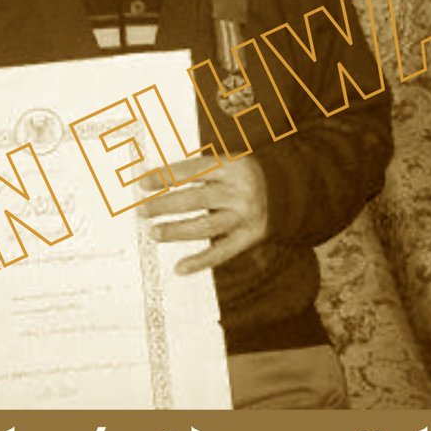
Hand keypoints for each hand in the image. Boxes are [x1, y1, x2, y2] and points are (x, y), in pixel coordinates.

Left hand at [139, 154, 268, 274]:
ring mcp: (244, 216)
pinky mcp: (249, 237)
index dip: (166, 177)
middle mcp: (239, 191)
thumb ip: (198, 172)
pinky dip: (200, 262)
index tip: (142, 184)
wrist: (289, 190)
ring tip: (153, 233)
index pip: (192, 171)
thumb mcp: (228, 163)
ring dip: (177, 231)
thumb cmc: (243, 176)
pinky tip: (179, 268)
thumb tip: (154, 182)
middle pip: (196, 200)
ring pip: (206, 227)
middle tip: (141, 211)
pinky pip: (222, 252)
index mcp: (231, 166)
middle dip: (165, 206)